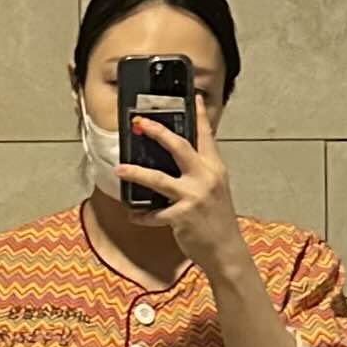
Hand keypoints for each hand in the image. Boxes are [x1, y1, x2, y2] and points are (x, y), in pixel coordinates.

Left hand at [121, 115, 245, 273]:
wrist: (226, 250)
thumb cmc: (218, 219)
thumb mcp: (215, 188)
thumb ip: (200, 171)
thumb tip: (177, 157)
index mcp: (215, 168)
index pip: (206, 135)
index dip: (198, 115)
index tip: (190, 96)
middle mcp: (206, 178)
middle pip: (179, 147)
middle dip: (158, 132)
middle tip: (140, 123)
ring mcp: (194, 197)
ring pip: (159, 179)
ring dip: (136, 173)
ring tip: (120, 169)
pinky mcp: (182, 216)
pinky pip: (154, 213)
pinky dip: (141, 215)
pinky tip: (132, 214)